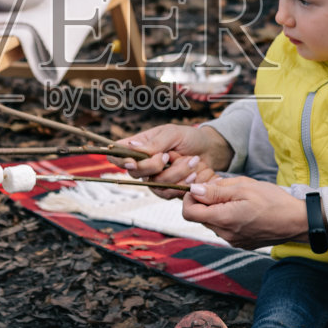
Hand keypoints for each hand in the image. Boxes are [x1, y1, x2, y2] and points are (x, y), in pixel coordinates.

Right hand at [113, 124, 231, 196]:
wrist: (210, 151)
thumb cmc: (188, 138)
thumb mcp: (172, 134)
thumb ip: (154, 143)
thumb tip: (132, 146)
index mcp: (138, 146)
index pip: (117, 155)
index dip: (120, 160)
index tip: (134, 161)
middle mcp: (142, 164)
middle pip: (133, 173)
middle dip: (153, 166)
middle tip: (169, 156)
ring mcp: (153, 179)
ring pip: (154, 184)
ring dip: (175, 173)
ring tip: (192, 161)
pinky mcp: (166, 190)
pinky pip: (167, 193)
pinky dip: (181, 184)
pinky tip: (193, 175)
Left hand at [181, 176, 306, 248]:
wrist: (297, 221)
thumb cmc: (273, 201)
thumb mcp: (244, 188)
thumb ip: (215, 191)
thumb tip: (194, 190)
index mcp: (223, 219)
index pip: (188, 212)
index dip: (189, 197)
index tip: (200, 187)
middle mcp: (225, 234)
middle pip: (200, 217)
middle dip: (205, 201)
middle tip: (224, 189)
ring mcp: (233, 241)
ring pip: (213, 222)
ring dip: (217, 209)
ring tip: (238, 199)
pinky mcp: (241, 243)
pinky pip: (225, 229)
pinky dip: (228, 217)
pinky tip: (245, 210)